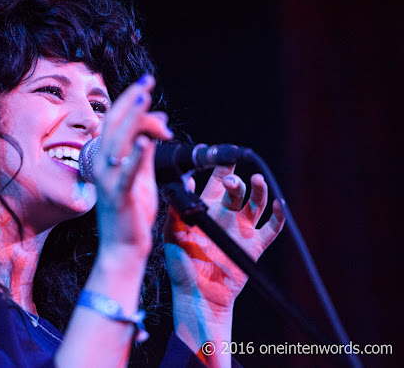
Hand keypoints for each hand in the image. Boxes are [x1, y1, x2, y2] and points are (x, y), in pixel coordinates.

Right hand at [93, 75, 172, 257]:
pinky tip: (144, 141)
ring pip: (118, 141)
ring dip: (132, 117)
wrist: (123, 247)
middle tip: (147, 81)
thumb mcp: (141, 175)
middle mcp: (102, 165)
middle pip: (114, 124)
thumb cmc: (132, 213)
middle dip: (130, 100)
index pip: (116, 122)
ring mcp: (108, 179)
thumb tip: (155, 124)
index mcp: (107, 158)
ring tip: (145, 98)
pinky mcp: (118, 195)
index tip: (147, 86)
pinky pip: (126, 172)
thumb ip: (146, 150)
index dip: (131, 101)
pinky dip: (135, 155)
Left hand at [164, 166, 284, 309]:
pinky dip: (278, 215)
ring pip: (256, 202)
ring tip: (257, 180)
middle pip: (238, 189)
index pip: (217, 181)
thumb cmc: (181, 265)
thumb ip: (177, 208)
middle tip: (231, 181)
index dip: (222, 167)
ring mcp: (241, 229)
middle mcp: (226, 215)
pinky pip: (271, 227)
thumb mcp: (172, 233)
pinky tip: (277, 204)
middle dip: (236, 180)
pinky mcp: (254, 245)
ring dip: (259, 190)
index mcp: (206, 209)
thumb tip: (186, 182)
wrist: (197, 295)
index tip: (223, 155)